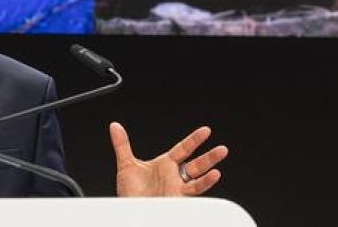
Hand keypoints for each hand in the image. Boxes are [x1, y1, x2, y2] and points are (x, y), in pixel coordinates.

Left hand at [110, 122, 228, 196]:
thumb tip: (115, 127)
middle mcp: (174, 177)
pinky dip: (200, 188)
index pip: (183, 149)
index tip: (206, 131)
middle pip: (196, 165)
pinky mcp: (175, 201)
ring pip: (197, 181)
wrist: (128, 211)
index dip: (194, 140)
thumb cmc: (130, 193)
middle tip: (222, 149)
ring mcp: (176, 190)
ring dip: (208, 176)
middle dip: (209, 158)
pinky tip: (209, 182)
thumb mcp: (126, 165)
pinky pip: (190, 194)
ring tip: (218, 170)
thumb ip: (122, 145)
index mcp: (165, 165)